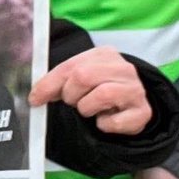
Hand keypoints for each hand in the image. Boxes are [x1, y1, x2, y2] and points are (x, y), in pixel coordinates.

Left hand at [28, 46, 152, 134]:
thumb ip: (61, 81)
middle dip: (70, 95)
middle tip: (72, 102)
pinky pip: (113, 122)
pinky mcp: (143, 112)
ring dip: (87, 108)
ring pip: (101, 95)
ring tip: (90, 110)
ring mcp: (135, 89)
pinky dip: (104, 124)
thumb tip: (36, 95)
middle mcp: (123, 68)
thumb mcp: (81, 80)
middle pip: (83, 76)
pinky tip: (106, 119)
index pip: (71, 66)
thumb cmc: (102, 90)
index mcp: (104, 54)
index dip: (49, 84)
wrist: (134, 106)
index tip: (35, 98)